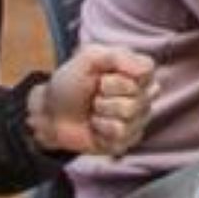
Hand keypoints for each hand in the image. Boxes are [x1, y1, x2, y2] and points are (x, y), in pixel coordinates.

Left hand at [40, 44, 157, 160]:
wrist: (51, 113)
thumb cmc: (71, 83)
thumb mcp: (88, 59)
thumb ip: (117, 56)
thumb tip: (145, 70)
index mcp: (137, 73)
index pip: (147, 70)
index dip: (121, 73)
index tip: (102, 76)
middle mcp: (143, 96)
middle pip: (138, 94)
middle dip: (106, 93)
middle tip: (94, 93)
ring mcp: (137, 120)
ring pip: (129, 113)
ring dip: (101, 109)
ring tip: (93, 109)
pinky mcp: (126, 140)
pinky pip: (120, 133)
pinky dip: (100, 127)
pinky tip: (95, 125)